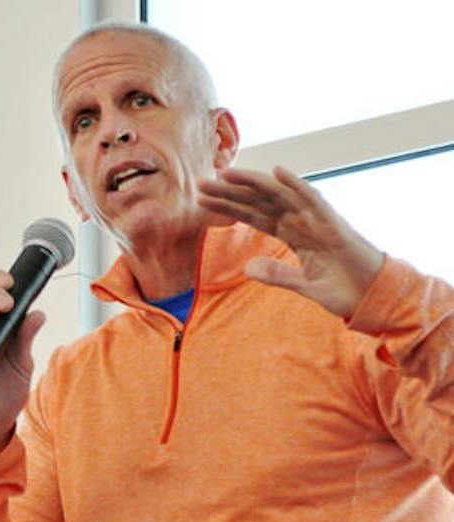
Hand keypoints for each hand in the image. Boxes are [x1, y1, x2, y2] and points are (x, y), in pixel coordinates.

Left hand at [198, 165, 383, 317]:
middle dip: (230, 192)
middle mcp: (302, 221)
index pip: (253, 215)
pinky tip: (277, 171)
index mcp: (293, 233)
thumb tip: (249, 267)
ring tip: (225, 173)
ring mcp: (317, 219)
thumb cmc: (343, 289)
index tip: (201, 200)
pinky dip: (296, 185)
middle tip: (200, 182)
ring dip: (253, 183)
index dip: (228, 207)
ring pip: (279, 195)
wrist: (374, 298)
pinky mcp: (333, 224)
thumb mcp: (301, 285)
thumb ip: (276, 275)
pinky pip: (313, 200)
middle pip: (259, 201)